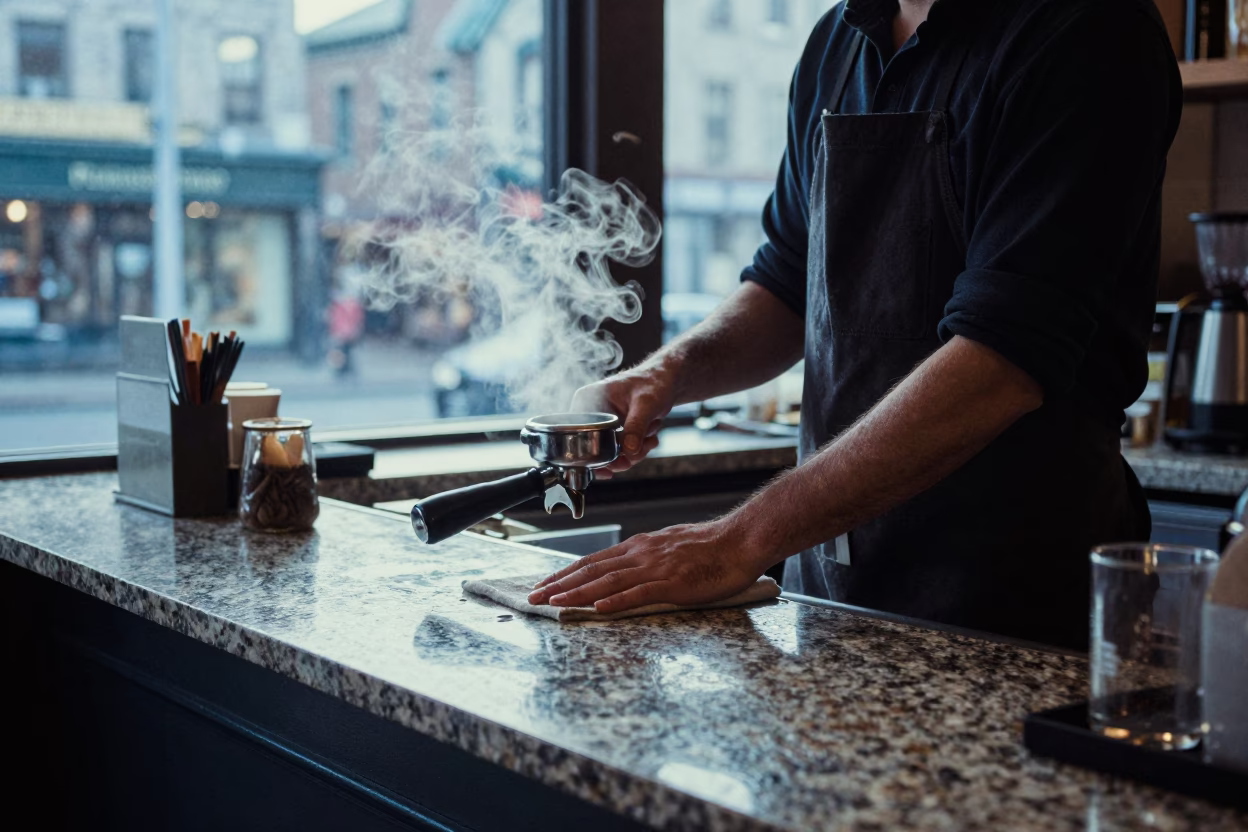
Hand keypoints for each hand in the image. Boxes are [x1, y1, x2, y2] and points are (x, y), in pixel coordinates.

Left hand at [526, 520, 766, 613]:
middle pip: (592, 569)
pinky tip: (598, 608)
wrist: (741, 540)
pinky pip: (639, 593)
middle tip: (534, 596)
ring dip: (577, 593)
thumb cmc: (712, 546)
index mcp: (641, 546)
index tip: (546, 584)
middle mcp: (641, 554)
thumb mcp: (671, 546)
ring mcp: (655, 568)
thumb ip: (649, 557)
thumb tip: (630, 568)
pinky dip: (616, 601)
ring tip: (554, 604)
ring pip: (607, 581)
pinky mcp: (672, 583)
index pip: (594, 560)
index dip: (566, 573)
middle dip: (559, 584)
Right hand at [570, 359, 678, 477]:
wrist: (667, 380)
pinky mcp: (615, 429)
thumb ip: (636, 427)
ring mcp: (603, 422)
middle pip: (597, 449)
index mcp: (588, 400)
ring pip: (612, 452)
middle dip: (623, 455)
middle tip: (640, 452)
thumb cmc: (653, 382)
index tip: (615, 465)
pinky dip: (638, 448)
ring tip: (650, 438)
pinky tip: (650, 437)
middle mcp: (592, 413)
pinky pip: (622, 449)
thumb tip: (629, 451)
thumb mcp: (645, 403)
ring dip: (635, 451)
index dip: (596, 456)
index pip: (581, 436)